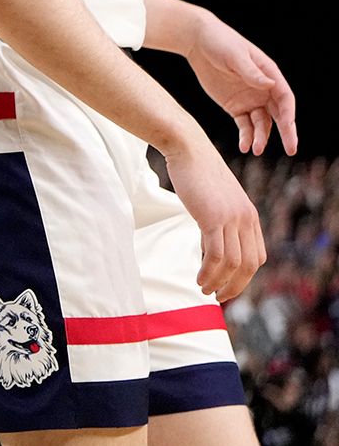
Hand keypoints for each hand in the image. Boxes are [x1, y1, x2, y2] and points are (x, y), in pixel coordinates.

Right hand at [163, 135, 265, 301]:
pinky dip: (209, 272)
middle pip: (248, 264)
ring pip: (232, 263)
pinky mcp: (213, 217)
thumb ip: (221, 219)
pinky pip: (215, 254)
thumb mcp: (217, 198)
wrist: (188, 148)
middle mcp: (246, 218)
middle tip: (218, 296)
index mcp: (250, 216)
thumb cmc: (197, 171)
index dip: (244, 277)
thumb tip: (212, 240)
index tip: (227, 286)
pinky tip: (199, 277)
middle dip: (235, 286)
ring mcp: (231, 218)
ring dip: (219, 282)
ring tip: (204, 289)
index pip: (257, 256)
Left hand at [185, 12, 297, 155]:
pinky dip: (246, 136)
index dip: (288, 113)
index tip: (288, 126)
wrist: (197, 41)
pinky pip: (244, 125)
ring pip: (261, 123)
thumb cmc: (220, 42)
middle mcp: (264, 90)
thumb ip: (251, 72)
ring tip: (256, 150)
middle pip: (279, 114)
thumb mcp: (235, 55)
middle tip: (291, 150)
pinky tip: (244, 146)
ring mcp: (250, 99)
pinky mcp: (235, 106)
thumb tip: (271, 84)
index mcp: (269, 75)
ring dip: (261, 137)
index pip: (285, 98)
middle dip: (286, 132)